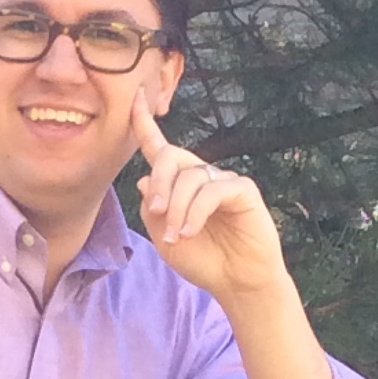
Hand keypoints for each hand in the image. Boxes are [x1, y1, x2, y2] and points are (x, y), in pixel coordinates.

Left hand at [132, 93, 290, 304]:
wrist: (236, 283)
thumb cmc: (202, 260)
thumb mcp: (162, 238)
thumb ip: (150, 210)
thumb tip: (143, 179)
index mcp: (179, 184)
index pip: (159, 148)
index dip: (144, 123)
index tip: (134, 96)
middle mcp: (201, 176)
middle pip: (171, 156)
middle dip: (158, 182)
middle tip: (154, 210)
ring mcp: (223, 180)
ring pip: (190, 177)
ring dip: (176, 207)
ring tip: (175, 236)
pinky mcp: (243, 190)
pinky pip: (212, 190)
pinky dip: (195, 211)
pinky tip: (189, 231)